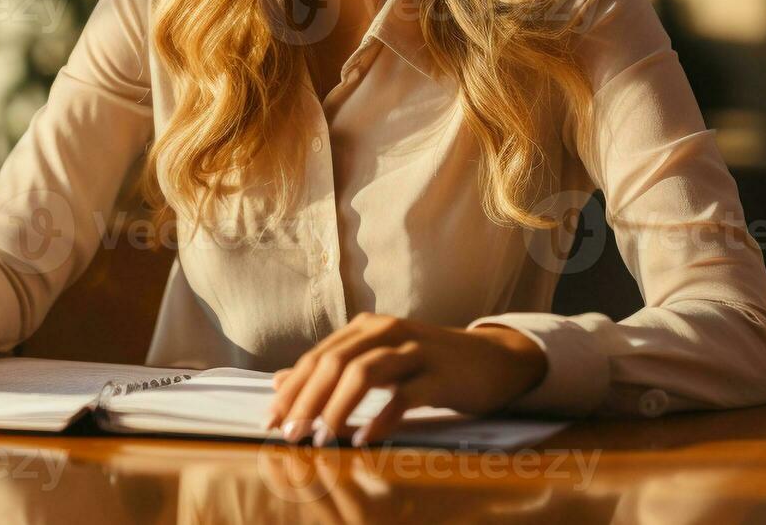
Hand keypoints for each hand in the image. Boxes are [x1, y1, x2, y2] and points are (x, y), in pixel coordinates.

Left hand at [264, 313, 547, 445]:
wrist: (492, 361)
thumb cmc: (428, 365)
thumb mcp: (378, 361)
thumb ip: (332, 369)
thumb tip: (280, 382)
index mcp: (367, 327)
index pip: (319, 356)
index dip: (292, 389)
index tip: (273, 420)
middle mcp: (388, 331)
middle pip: (335, 362)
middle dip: (307, 400)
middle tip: (291, 434)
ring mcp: (416, 350)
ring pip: (365, 372)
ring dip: (337, 408)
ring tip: (322, 438)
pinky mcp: (441, 374)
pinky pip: (405, 395)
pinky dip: (381, 417)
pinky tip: (365, 438)